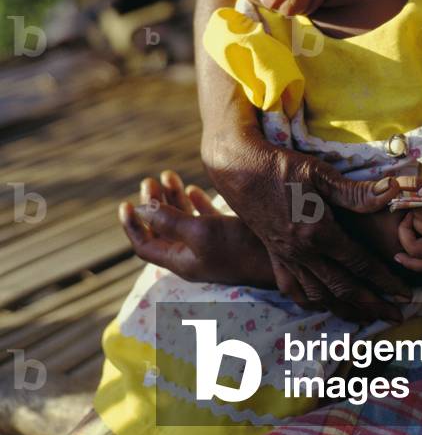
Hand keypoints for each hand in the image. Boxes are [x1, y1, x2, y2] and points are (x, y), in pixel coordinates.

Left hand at [119, 171, 245, 282]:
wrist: (282, 258)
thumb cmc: (239, 247)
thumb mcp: (200, 233)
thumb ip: (170, 221)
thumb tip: (141, 210)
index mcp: (181, 259)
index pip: (145, 245)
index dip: (133, 225)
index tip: (125, 202)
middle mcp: (193, 254)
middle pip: (162, 229)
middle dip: (152, 204)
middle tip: (150, 180)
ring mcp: (211, 245)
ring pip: (182, 220)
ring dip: (173, 198)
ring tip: (168, 175)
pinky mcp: (229, 236)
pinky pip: (204, 218)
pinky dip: (195, 202)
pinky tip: (194, 189)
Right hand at [210, 141, 411, 321]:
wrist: (239, 170)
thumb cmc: (282, 166)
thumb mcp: (320, 173)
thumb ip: (356, 191)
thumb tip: (392, 193)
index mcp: (317, 232)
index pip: (359, 263)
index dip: (384, 280)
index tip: (404, 293)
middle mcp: (301, 252)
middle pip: (342, 288)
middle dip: (372, 304)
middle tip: (396, 315)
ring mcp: (285, 257)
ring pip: (318, 295)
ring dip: (345, 309)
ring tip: (366, 316)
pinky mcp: (273, 256)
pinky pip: (292, 290)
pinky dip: (310, 303)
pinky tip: (323, 305)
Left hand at [394, 178, 421, 272]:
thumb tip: (415, 193)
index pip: (419, 211)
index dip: (414, 201)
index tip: (419, 195)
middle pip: (416, 228)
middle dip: (412, 215)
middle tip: (416, 205)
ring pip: (415, 248)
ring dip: (408, 233)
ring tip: (411, 221)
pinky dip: (410, 263)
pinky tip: (398, 257)